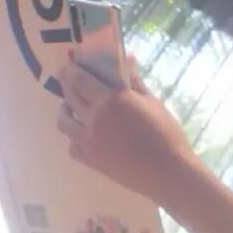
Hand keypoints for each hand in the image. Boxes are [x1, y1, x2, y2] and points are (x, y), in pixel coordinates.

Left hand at [56, 54, 196, 205]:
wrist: (168, 174)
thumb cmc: (166, 134)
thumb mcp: (152, 102)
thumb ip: (134, 81)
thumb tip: (127, 58)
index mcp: (111, 100)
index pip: (80, 79)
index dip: (70, 71)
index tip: (67, 65)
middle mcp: (94, 118)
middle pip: (70, 97)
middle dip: (66, 85)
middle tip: (67, 79)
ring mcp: (89, 141)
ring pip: (64, 121)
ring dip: (66, 110)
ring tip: (73, 107)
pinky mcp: (90, 161)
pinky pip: (72, 145)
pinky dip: (74, 136)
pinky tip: (84, 133)